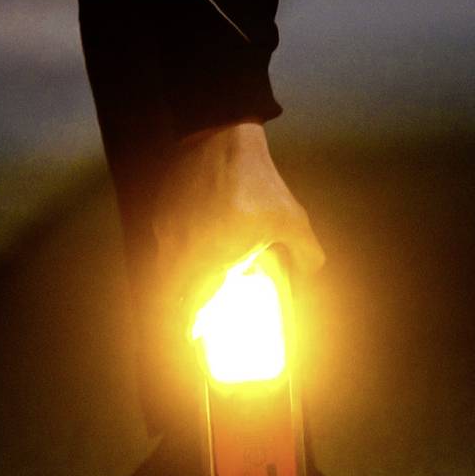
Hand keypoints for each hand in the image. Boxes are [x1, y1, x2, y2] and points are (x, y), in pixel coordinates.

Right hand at [153, 121, 325, 315]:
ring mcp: (170, 231)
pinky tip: (190, 246)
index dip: (192, 323)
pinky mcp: (163, 212)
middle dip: (182, 306)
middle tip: (190, 317)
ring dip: (177, 281)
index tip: (189, 336)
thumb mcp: (291, 218)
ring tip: (189, 284)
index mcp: (215, 260)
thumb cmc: (256, 182)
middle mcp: (185, 251)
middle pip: (175, 292)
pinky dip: (175, 252)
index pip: (196, 304)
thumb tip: (311, 271)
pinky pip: (165, 242)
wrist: (221, 139)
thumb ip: (306, 252)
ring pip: (167, 268)